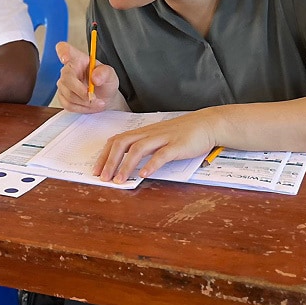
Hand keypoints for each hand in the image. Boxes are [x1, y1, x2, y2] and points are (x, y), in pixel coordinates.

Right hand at [55, 41, 119, 112]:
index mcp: (78, 59)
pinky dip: (81, 108)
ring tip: (96, 102)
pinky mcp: (62, 96)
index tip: (65, 58)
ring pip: (68, 94)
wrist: (104, 98)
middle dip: (81, 91)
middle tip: (93, 97)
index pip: (64, 50)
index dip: (62, 52)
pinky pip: (68, 104)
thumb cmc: (105, 82)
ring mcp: (64, 83)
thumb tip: (95, 77)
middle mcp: (68, 69)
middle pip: (66, 78)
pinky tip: (89, 106)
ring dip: (84, 102)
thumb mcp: (111, 75)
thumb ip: (105, 73)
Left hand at [96, 111, 218, 182]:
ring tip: (119, 180)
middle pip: (122, 143)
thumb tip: (128, 163)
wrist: (208, 124)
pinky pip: (161, 155)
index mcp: (143, 132)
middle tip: (103, 178)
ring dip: (126, 165)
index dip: (105, 155)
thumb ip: (145, 148)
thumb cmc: (183, 133)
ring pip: (138, 149)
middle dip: (110, 161)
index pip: (117, 140)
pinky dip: (151, 165)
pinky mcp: (177, 145)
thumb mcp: (159, 137)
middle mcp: (150, 133)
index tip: (97, 170)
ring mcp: (163, 138)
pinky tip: (144, 175)